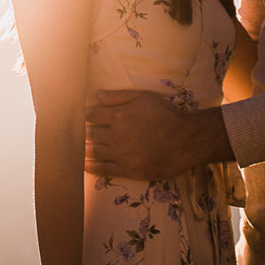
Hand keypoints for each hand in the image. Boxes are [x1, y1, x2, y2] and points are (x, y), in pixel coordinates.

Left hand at [84, 90, 226, 180]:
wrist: (188, 140)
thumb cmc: (167, 115)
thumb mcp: (144, 97)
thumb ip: (118, 96)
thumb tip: (97, 94)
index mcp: (119, 116)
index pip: (92, 115)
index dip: (86, 116)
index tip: (84, 117)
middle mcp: (118, 137)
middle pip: (91, 134)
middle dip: (83, 132)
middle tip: (76, 132)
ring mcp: (123, 155)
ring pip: (95, 152)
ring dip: (84, 149)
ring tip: (77, 148)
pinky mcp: (130, 170)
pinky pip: (104, 169)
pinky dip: (91, 167)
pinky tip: (84, 164)